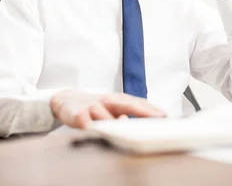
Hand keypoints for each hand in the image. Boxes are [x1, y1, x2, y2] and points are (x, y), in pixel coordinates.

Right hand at [50, 90, 165, 128]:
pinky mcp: (78, 115)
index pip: (137, 102)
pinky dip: (94, 128)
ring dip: (116, 122)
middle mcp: (107, 100)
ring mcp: (92, 107)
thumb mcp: (112, 107)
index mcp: (117, 99)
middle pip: (126, 104)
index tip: (165, 116)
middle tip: (157, 117)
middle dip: (142, 111)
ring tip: (127, 127)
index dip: (151, 109)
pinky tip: (100, 132)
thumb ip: (127, 113)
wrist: (66, 100)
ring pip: (106, 116)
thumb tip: (141, 123)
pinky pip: (87, 123)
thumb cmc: (95, 106)